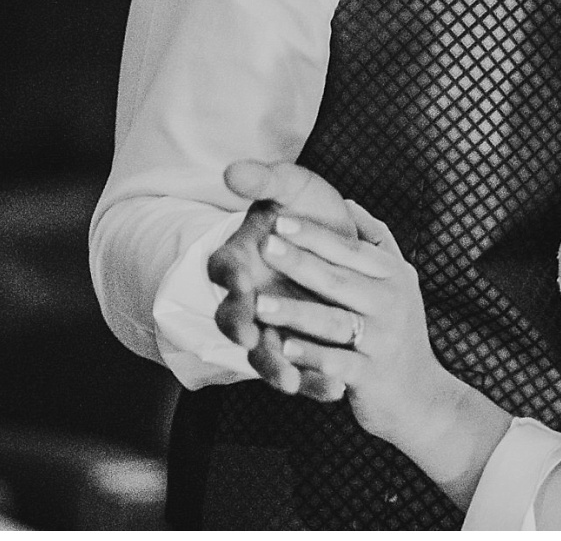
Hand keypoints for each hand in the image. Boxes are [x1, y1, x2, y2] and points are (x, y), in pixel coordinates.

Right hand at [210, 160, 358, 397]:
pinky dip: (313, 382)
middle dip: (242, 327)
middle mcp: (250, 297)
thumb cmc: (307, 212)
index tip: (238, 279)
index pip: (221, 269)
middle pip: (234, 318)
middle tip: (251, 335)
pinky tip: (335, 391)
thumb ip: (264, 181)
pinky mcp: (297, 347)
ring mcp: (272, 325)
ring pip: (263, 352)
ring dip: (273, 366)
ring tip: (288, 382)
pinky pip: (301, 370)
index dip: (228, 276)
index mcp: (240, 258)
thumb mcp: (290, 189)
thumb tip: (233, 169)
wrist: (339, 241)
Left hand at [253, 203, 451, 447]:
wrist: (420, 395)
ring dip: (296, 312)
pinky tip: (282, 349)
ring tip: (259, 303)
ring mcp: (382, 341)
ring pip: (334, 322)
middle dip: (300, 262)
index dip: (316, 234)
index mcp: (393, 275)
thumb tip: (347, 202)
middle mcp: (390, 303)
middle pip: (339, 279)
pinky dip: (310, 356)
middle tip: (264, 244)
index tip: (281, 219)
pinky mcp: (370, 376)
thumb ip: (375, 241)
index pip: (352, 249)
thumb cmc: (399, 330)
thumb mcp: (399, 280)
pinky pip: (336, 363)